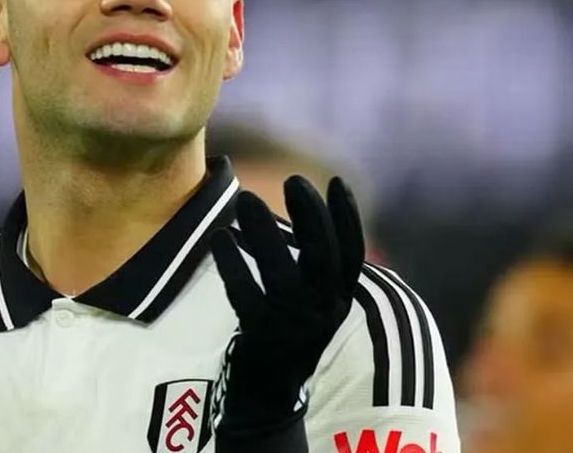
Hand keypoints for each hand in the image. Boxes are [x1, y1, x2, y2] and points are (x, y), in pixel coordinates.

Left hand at [210, 176, 364, 448]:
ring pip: (281, 273)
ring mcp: (291, 325)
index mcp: (338, 298)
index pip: (352, 253)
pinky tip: (220, 237)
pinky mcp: (259, 336)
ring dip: (263, 233)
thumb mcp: (308, 296)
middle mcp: (322, 311)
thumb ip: (302, 257)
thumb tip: (287, 206)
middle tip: (293, 180)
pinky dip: (232, 264)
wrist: (267, 394)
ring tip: (245, 198)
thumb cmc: (285, 330)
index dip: (347, 217)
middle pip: (323, 258)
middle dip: (311, 216)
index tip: (336, 180)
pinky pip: (245, 294)